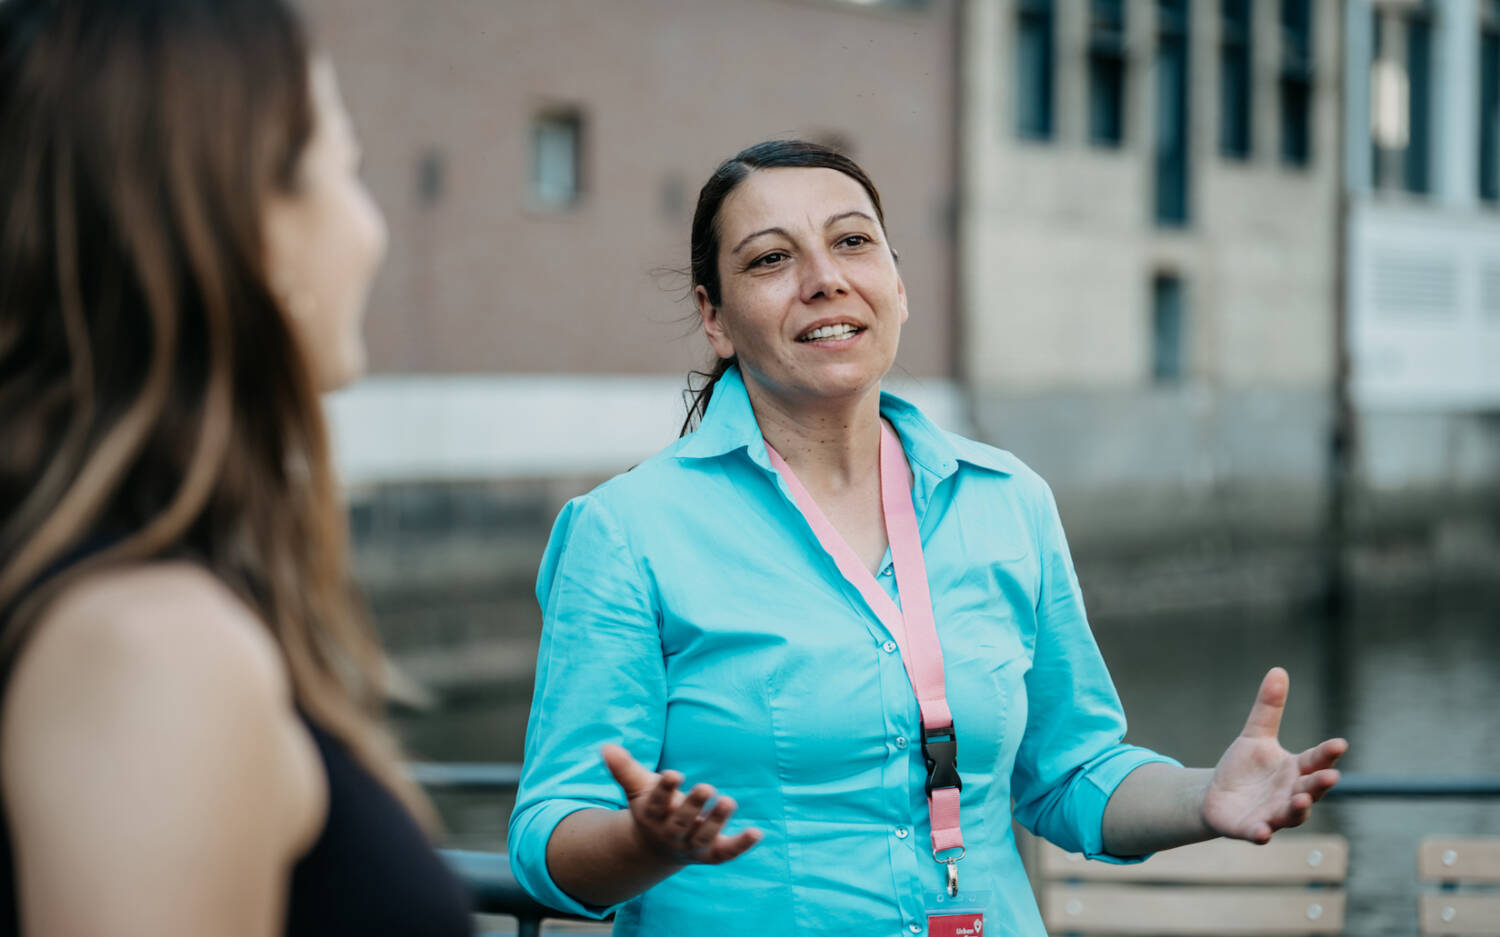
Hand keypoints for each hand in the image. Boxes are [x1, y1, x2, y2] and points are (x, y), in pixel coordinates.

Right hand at [602, 743, 762, 864]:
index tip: (674, 773)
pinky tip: (757, 832)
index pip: (656, 803)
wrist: (656, 849)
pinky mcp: (712, 854)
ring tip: (730, 801)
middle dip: (694, 806)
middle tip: (707, 787)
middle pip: (681, 822)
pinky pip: (726, 853)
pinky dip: (741, 845)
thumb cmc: (652, 808)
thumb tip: (606, 747)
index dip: (665, 789)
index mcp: (653, 815)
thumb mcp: (638, 787)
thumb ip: (624, 769)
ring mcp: (691, 846)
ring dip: (716, 822)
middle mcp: (671, 833)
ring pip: (703, 838)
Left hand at [1202, 667, 1347, 843]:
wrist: (1217, 797)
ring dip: (1298, 809)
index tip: (1340, 743)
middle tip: (1330, 776)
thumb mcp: (1255, 735)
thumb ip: (1268, 708)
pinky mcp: (1251, 829)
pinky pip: (1259, 833)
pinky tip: (1262, 832)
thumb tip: (1278, 670)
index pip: (1315, 760)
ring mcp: (1273, 814)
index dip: (1327, 753)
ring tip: (1300, 800)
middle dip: (1320, 784)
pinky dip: (1261, 833)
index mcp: (1295, 770)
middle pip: (1310, 789)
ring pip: (1291, 815)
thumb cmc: (1245, 768)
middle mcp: (1290, 794)